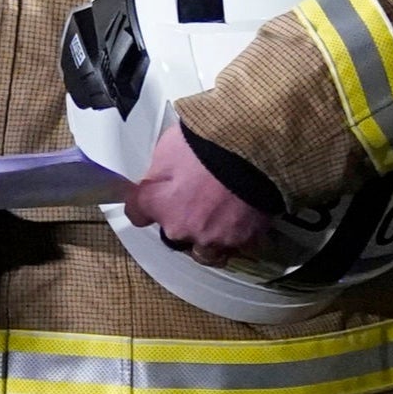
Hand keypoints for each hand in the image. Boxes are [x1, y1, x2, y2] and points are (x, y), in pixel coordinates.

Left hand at [124, 122, 274, 264]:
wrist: (255, 149)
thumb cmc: (208, 143)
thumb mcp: (171, 146)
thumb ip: (160, 171)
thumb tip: (161, 180)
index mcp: (159, 204)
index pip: (137, 213)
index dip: (143, 204)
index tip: (150, 197)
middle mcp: (182, 229)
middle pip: (175, 234)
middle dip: (182, 220)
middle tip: (198, 198)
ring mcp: (216, 238)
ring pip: (208, 249)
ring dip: (210, 237)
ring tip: (223, 218)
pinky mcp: (247, 238)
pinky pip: (240, 244)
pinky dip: (241, 233)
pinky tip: (247, 215)